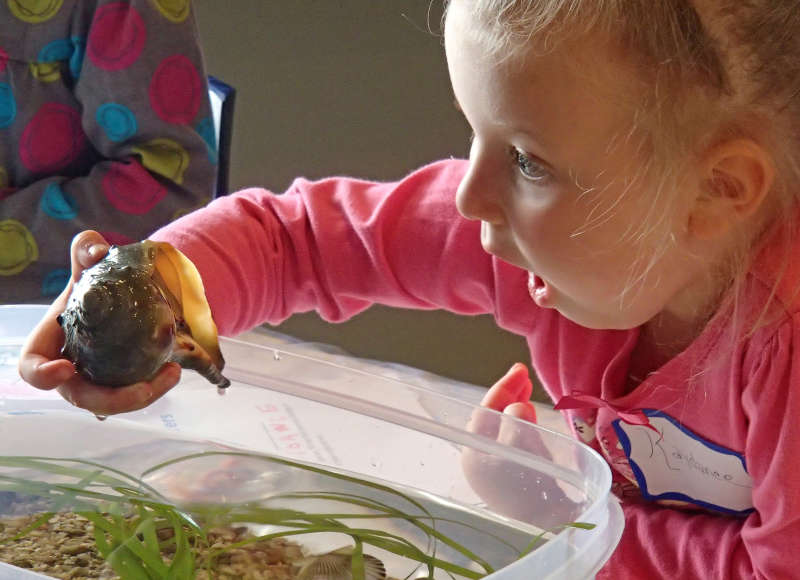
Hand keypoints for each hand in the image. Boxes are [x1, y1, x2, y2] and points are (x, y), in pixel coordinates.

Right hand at [17, 230, 181, 415]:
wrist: (124, 293)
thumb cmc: (96, 282)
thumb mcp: (90, 263)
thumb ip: (86, 249)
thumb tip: (97, 251)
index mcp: (50, 344)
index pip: (32, 368)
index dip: (42, 375)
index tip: (65, 369)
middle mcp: (70, 369)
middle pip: (82, 398)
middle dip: (113, 400)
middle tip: (144, 388)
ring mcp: (96, 379)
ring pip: (113, 402)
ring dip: (142, 396)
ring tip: (172, 373)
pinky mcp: (121, 382)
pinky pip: (133, 394)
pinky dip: (153, 388)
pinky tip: (173, 369)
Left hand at [461, 363, 580, 527]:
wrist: (550, 527)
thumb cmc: (529, 484)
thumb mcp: (522, 447)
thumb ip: (516, 422)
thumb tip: (517, 407)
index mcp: (474, 454)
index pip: (485, 413)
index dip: (502, 389)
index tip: (519, 371)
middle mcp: (481, 463)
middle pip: (493, 421)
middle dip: (508, 396)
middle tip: (524, 376)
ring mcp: (498, 473)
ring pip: (505, 431)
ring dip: (517, 410)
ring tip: (528, 392)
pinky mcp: (517, 480)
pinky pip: (517, 445)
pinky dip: (525, 428)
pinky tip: (534, 420)